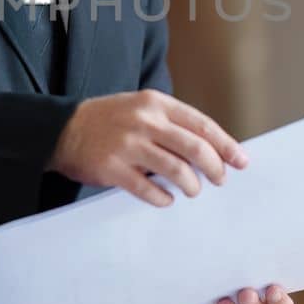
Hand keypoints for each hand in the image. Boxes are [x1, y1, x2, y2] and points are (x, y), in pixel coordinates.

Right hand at [46, 89, 246, 205]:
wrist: (62, 129)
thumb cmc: (109, 121)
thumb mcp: (142, 109)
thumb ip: (172, 124)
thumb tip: (210, 150)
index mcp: (156, 103)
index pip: (201, 125)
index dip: (226, 145)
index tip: (241, 161)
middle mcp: (144, 121)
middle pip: (194, 147)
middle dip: (214, 168)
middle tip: (219, 180)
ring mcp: (127, 145)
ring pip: (176, 170)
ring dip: (191, 186)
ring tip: (192, 191)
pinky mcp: (112, 169)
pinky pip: (148, 190)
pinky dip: (163, 198)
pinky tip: (166, 199)